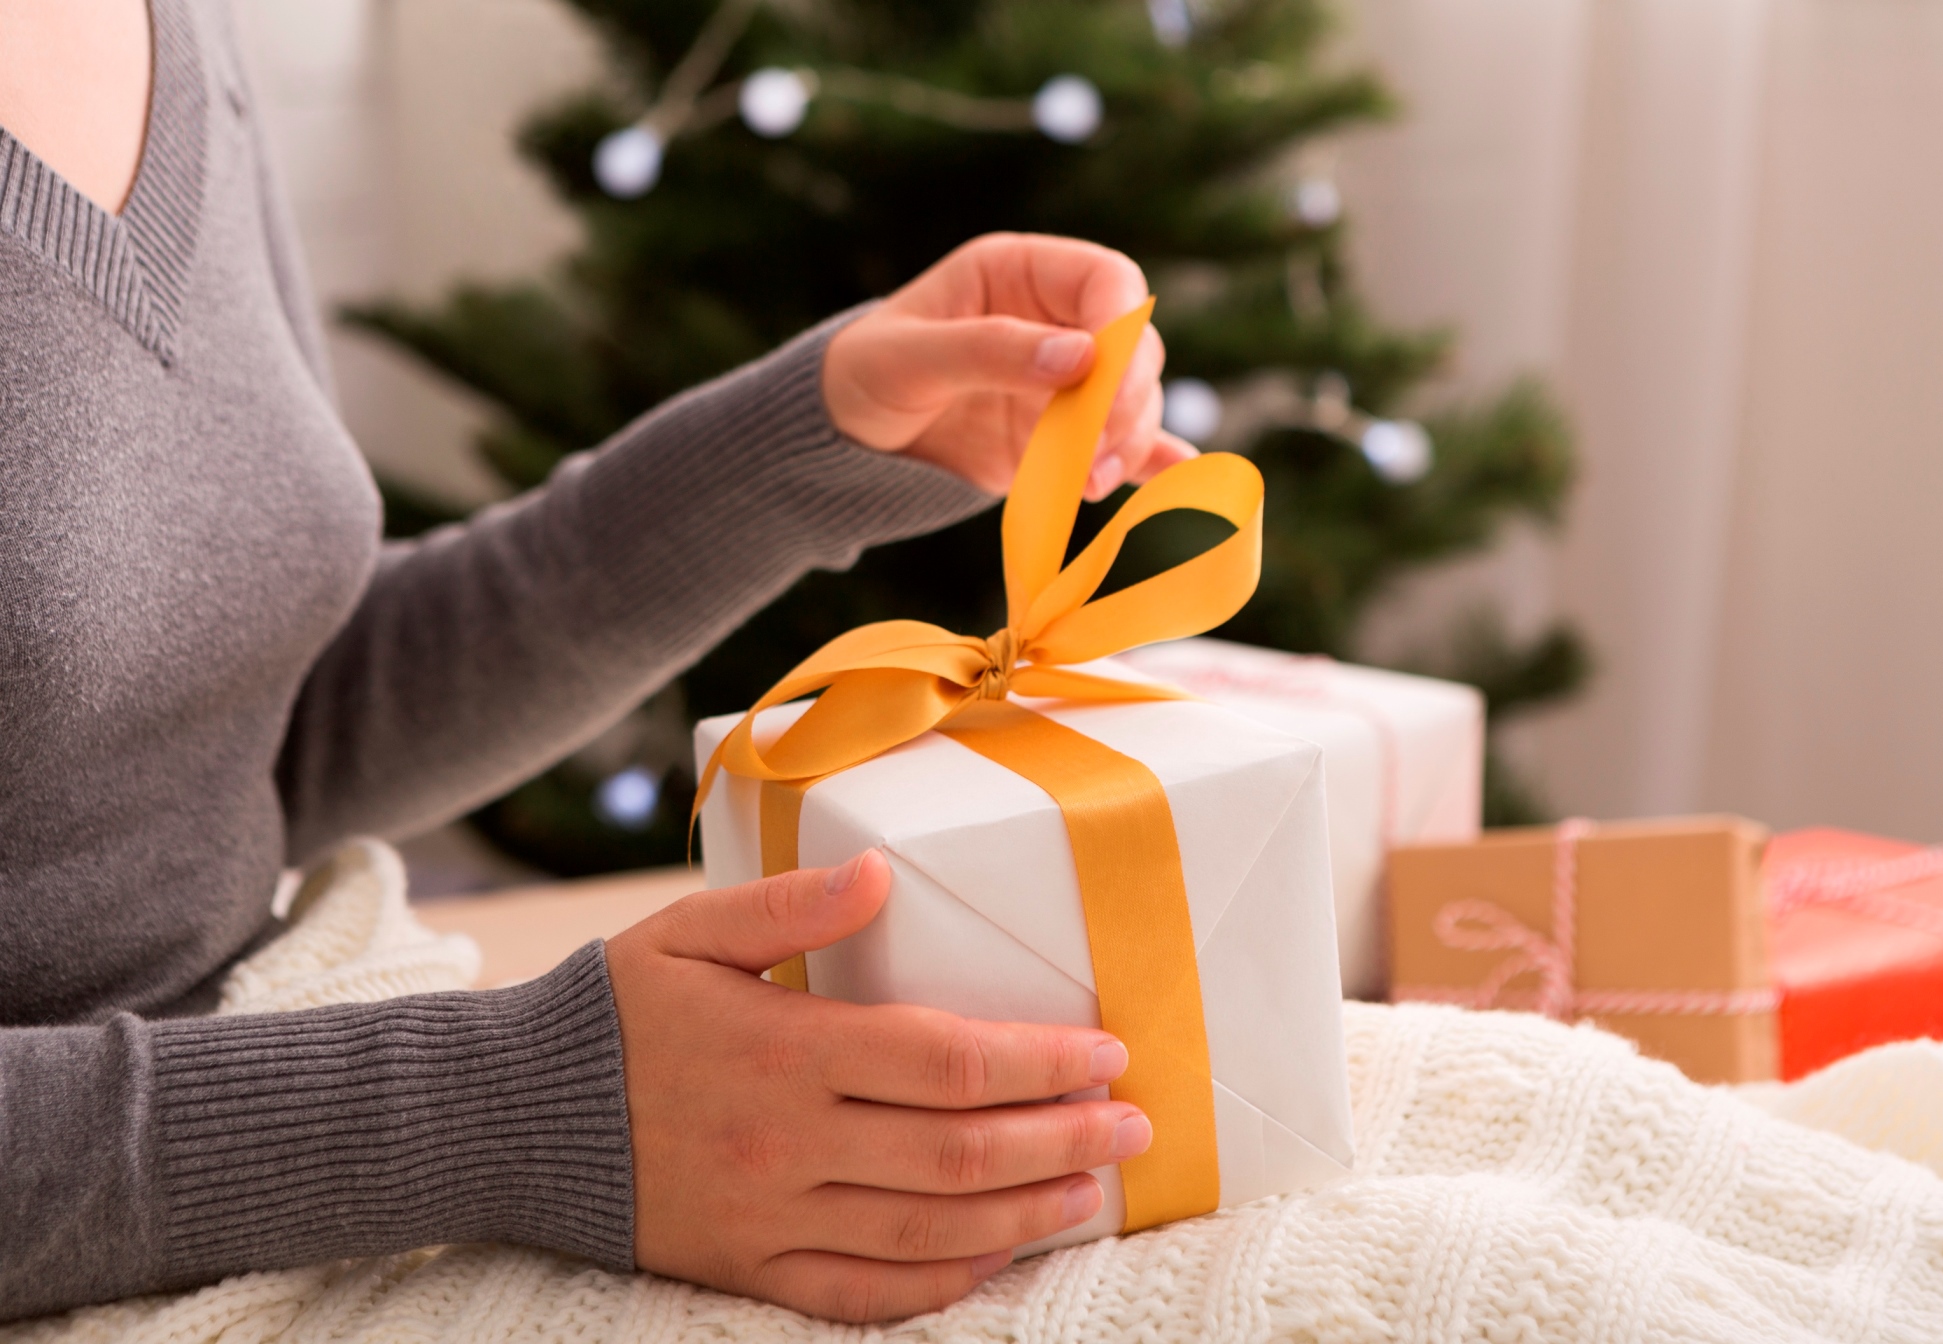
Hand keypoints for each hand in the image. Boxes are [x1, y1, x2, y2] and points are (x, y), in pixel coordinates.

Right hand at [604, 850, 1149, 1321]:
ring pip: (927, 1230)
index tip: (1106, 1054)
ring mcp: (770, 1218)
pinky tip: (995, 1257)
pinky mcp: (748, 1270)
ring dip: (1025, 1213)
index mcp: (784, 1050)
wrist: (505, 1119)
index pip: (945, 1059)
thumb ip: (789, 906)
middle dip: (1062, 1140)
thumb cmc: (610, 1013)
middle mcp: (788, 1142)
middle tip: (1133, 1126)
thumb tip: (882, 874)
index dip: (1039, 1061)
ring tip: (1094, 1191)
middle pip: (958, 1152)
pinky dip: (941, 1282)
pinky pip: (863, 1293)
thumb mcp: (688, 933)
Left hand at [820, 233, 1198, 499]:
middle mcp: (1056, 323)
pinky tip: (1174, 477)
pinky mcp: (1063, 437)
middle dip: (1128, 398)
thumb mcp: (912, 356)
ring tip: (1089, 484)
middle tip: (1094, 448)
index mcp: (1022, 275)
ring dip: (1128, 440)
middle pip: (1135, 347)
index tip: (1105, 384)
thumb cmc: (867, 372)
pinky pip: (1118, 444)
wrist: (845, 436)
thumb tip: (1082, 358)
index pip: (1107, 281)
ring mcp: (1065, 383)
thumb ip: (991, 351)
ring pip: (1134, 401)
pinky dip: (1147, 461)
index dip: (1122, 327)